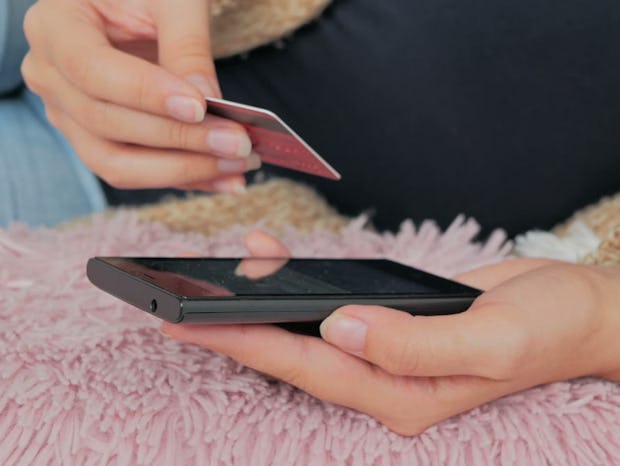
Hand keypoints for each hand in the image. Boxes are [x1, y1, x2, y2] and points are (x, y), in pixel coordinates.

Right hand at [21, 0, 257, 192]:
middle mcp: (50, 76)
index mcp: (56, 26)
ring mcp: (69, 115)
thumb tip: (206, 101)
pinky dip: (183, 177)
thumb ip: (187, 45)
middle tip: (238, 143)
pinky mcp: (95, 140)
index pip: (92, 70)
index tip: (199, 107)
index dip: (145, 94)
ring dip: (182, 170)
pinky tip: (226, 178)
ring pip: (115, 163)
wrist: (135, 6)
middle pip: (107, 124)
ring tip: (238, 165)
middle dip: (179, 139)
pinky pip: (136, 170)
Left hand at [162, 231, 619, 434]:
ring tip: (214, 275)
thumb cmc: (544, 328)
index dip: (245, 344)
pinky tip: (274, 258)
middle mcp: (385, 380)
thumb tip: (339, 327)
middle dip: (232, 331)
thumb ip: (416, 344)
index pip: (307, 368)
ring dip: (259, 305)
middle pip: (292, 356)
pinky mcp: (389, 325)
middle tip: (172, 307)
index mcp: (403, 394)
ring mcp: (385, 354)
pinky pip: (329, 308)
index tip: (189, 322)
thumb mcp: (492, 338)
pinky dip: (298, 284)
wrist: (573, 312)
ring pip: (306, 333)